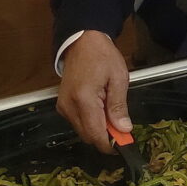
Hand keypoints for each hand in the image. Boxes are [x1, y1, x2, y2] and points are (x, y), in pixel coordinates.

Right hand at [56, 30, 130, 153]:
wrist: (82, 42)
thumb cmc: (103, 56)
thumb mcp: (119, 78)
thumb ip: (119, 106)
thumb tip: (124, 129)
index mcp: (84, 99)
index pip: (95, 134)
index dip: (110, 144)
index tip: (125, 144)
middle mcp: (69, 107)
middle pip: (88, 136)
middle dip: (106, 136)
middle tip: (122, 125)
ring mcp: (62, 107)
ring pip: (82, 131)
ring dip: (98, 128)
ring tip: (110, 110)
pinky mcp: (61, 105)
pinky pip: (77, 122)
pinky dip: (90, 121)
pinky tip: (100, 108)